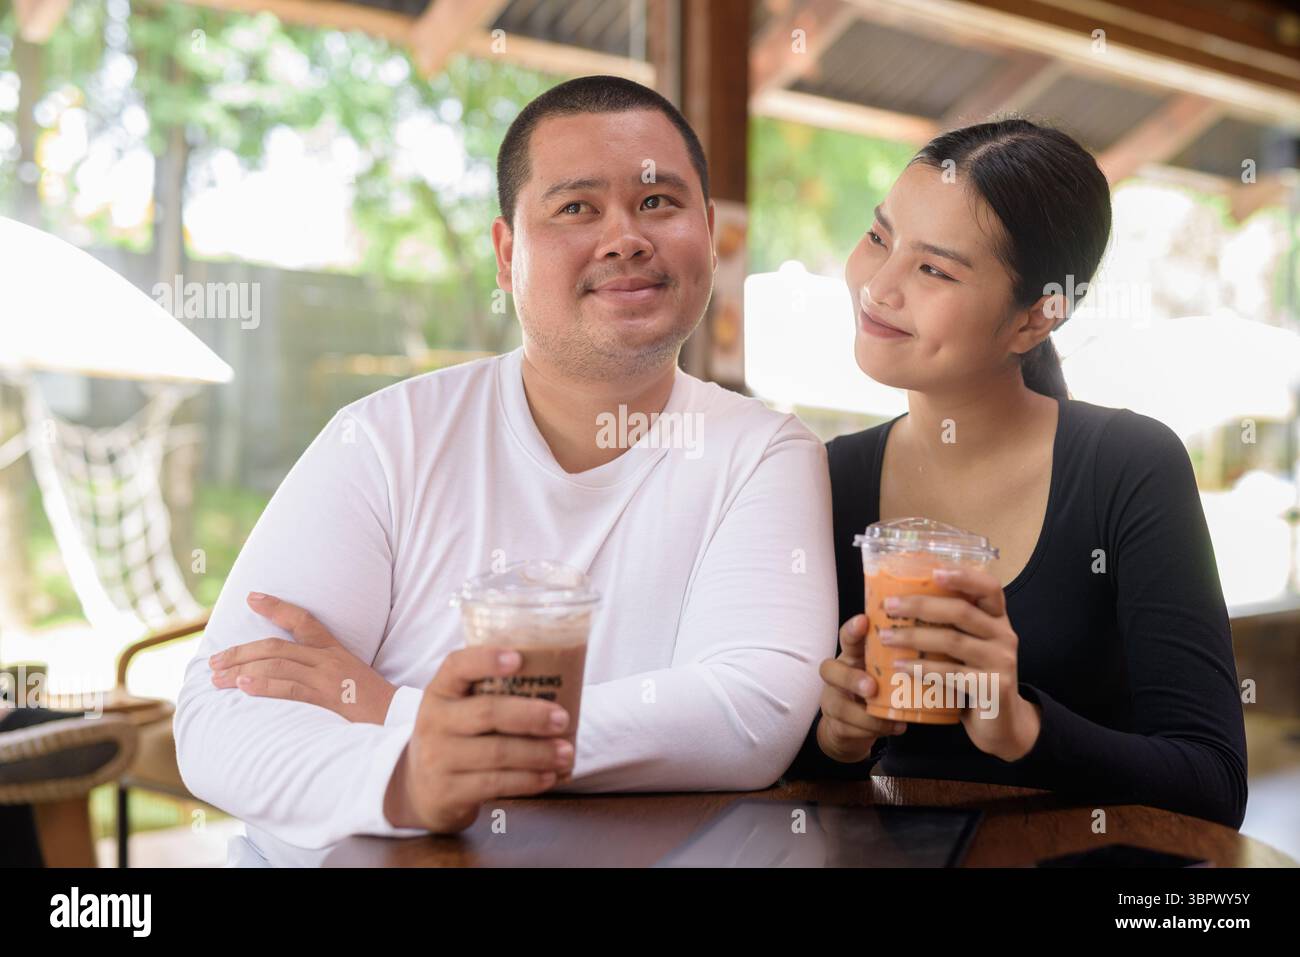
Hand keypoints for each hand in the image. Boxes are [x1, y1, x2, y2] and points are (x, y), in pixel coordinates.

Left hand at [208, 592, 397, 724]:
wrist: (400, 720)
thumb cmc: (375, 704)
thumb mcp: (352, 677)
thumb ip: (324, 670)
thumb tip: (288, 673)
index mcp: (336, 651)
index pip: (303, 620)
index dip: (276, 607)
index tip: (251, 597)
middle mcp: (329, 660)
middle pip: (277, 646)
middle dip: (241, 651)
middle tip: (213, 661)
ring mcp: (328, 679)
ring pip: (277, 665)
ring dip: (242, 670)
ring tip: (217, 678)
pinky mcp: (327, 700)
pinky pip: (290, 689)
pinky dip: (264, 686)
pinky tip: (243, 686)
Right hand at [383, 647, 574, 832]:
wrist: (420, 789)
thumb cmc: (456, 737)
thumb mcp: (459, 709)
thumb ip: (491, 693)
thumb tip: (557, 683)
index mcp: (440, 691)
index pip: (457, 665)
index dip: (487, 659)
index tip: (519, 659)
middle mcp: (434, 721)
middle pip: (487, 712)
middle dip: (531, 715)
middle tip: (562, 719)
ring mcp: (438, 758)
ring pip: (497, 752)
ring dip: (538, 753)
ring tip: (566, 754)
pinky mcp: (448, 791)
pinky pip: (495, 783)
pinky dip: (528, 780)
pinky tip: (548, 776)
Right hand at [815, 614, 908, 763]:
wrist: (850, 726)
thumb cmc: (875, 687)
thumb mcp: (884, 668)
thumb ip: (902, 656)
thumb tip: (942, 642)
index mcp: (852, 656)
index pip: (846, 637)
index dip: (852, 629)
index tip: (864, 621)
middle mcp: (838, 675)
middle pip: (830, 670)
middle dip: (851, 679)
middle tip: (871, 687)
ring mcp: (833, 701)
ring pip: (838, 705)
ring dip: (865, 714)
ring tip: (893, 719)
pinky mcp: (836, 725)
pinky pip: (849, 729)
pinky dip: (874, 730)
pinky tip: (895, 728)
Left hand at [878, 566, 1041, 761]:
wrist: (1001, 724)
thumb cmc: (974, 677)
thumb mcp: (968, 647)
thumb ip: (950, 626)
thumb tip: (900, 602)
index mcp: (998, 619)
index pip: (990, 588)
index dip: (964, 576)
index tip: (934, 572)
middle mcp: (1004, 635)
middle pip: (962, 611)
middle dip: (921, 606)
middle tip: (889, 607)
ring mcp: (1001, 662)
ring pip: (953, 641)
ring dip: (914, 636)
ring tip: (885, 637)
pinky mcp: (993, 687)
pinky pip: (951, 674)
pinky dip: (922, 668)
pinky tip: (900, 665)